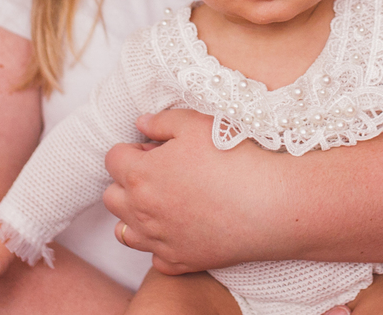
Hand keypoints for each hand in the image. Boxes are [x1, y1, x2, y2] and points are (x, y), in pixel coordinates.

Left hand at [102, 109, 279, 274]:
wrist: (269, 203)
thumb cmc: (234, 157)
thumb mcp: (196, 124)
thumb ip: (162, 121)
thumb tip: (141, 123)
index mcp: (141, 174)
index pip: (113, 158)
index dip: (131, 148)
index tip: (154, 147)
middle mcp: (141, 211)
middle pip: (112, 196)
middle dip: (127, 181)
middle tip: (160, 171)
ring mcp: (159, 240)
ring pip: (124, 231)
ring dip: (136, 214)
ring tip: (166, 200)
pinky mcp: (179, 261)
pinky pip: (154, 256)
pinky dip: (161, 243)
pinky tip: (183, 227)